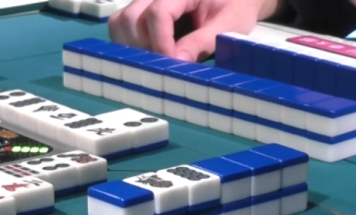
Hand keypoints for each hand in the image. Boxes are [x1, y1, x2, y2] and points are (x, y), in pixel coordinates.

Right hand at [109, 0, 283, 61]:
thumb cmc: (234, 8)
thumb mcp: (228, 24)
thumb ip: (202, 41)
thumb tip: (177, 62)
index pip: (158, 13)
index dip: (161, 43)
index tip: (172, 65)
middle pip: (132, 18)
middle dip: (145, 48)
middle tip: (166, 66)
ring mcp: (145, 0)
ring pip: (121, 23)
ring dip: (133, 47)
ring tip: (158, 61)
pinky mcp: (140, 11)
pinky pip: (121, 27)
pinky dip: (129, 44)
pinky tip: (150, 55)